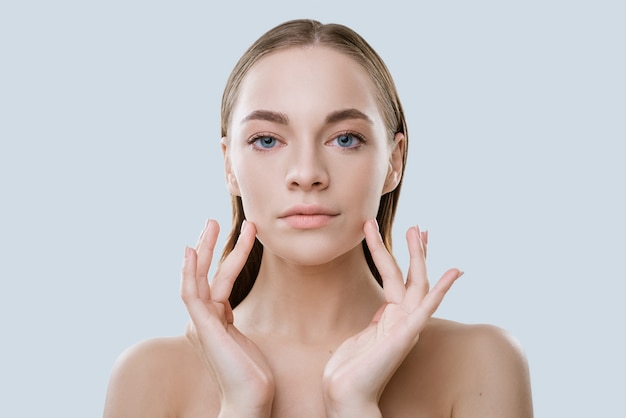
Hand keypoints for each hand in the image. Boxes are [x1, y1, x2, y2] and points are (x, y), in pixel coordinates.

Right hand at [181, 219, 273, 416]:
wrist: (250, 398)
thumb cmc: (251, 373)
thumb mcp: (242, 338)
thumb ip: (232, 320)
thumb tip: (230, 308)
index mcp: (212, 321)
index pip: (216, 281)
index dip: (224, 257)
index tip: (235, 237)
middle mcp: (202, 319)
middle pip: (203, 274)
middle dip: (209, 245)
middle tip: (214, 220)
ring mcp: (200, 323)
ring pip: (198, 278)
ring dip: (204, 248)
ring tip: (212, 223)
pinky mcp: (202, 327)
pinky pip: (192, 294)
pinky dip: (189, 271)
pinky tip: (191, 251)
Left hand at [322, 220, 461, 416]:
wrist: (344, 393)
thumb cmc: (350, 368)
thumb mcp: (363, 335)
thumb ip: (377, 321)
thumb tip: (384, 309)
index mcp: (392, 318)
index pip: (401, 280)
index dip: (404, 257)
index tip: (410, 235)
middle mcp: (402, 319)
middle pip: (411, 277)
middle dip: (413, 251)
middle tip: (415, 225)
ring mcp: (406, 325)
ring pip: (417, 283)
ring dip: (418, 256)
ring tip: (417, 230)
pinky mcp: (405, 333)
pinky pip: (426, 306)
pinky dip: (442, 288)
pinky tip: (454, 272)